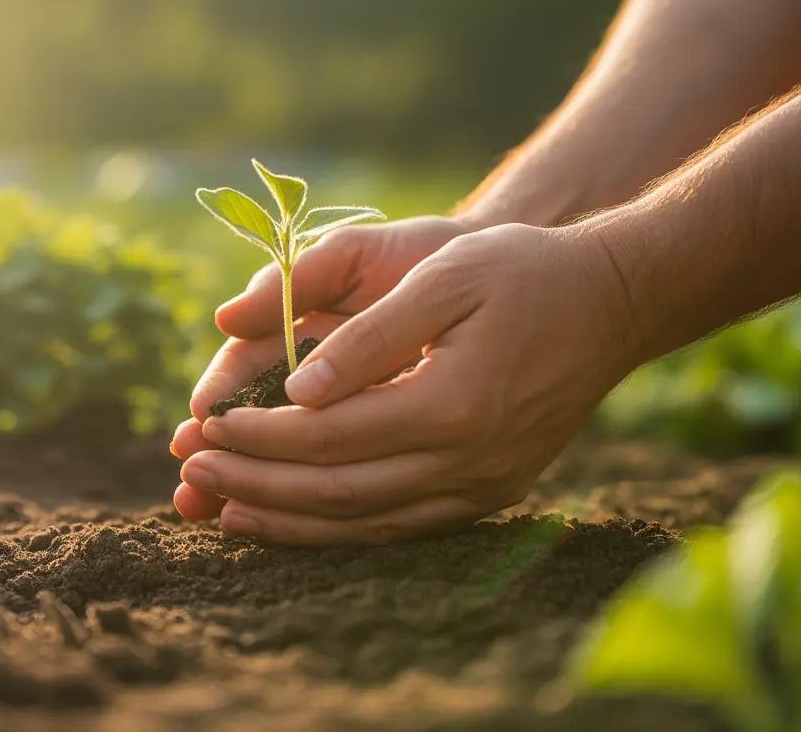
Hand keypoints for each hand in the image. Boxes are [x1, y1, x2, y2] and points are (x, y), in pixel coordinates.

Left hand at [174, 223, 639, 544]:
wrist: (608, 303)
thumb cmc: (518, 270)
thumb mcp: (440, 272)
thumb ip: (365, 332)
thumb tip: (294, 388)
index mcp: (453, 403)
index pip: (327, 437)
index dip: (258, 436)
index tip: (202, 426)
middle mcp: (469, 461)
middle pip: (337, 492)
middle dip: (255, 483)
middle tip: (193, 473)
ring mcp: (483, 487)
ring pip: (365, 523)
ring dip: (287, 520)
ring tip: (223, 509)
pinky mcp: (488, 494)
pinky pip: (399, 528)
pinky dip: (338, 529)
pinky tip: (296, 521)